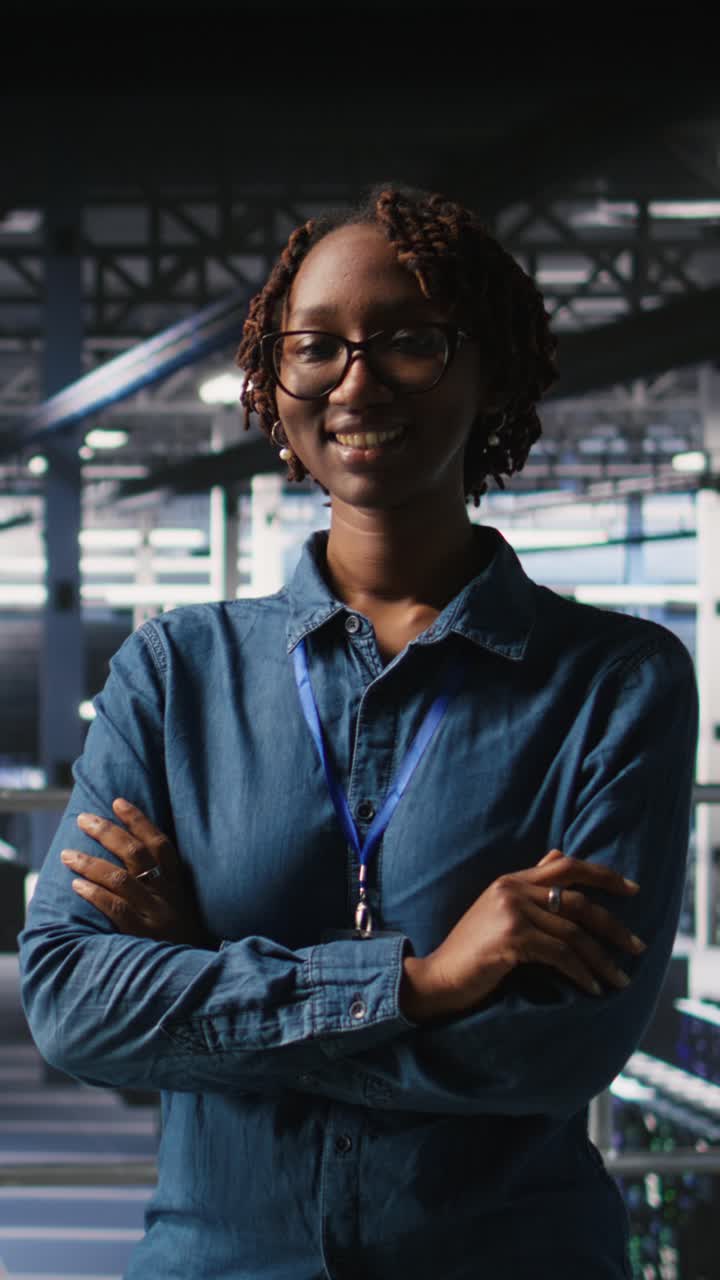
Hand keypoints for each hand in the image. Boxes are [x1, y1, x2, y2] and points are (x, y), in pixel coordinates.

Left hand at [60, 798, 205, 945]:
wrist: (195, 973)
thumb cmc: (182, 937)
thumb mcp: (181, 904)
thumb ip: (163, 883)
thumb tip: (128, 856)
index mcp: (178, 882)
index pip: (159, 842)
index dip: (138, 820)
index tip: (117, 802)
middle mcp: (168, 894)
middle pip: (137, 854)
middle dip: (108, 833)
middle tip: (83, 820)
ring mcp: (155, 914)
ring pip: (121, 879)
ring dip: (91, 863)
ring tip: (68, 854)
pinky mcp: (143, 936)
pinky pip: (116, 909)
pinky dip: (95, 894)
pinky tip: (77, 885)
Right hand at [400, 849, 645, 1021]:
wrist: (437, 978)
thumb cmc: (472, 952)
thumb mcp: (499, 911)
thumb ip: (530, 886)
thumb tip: (558, 855)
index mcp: (512, 880)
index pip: (567, 866)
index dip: (604, 876)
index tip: (633, 890)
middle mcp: (512, 889)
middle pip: (578, 900)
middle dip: (614, 925)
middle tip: (638, 947)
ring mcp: (512, 912)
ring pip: (574, 933)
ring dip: (602, 960)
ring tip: (620, 979)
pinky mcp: (512, 937)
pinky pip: (560, 954)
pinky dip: (581, 973)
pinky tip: (593, 988)